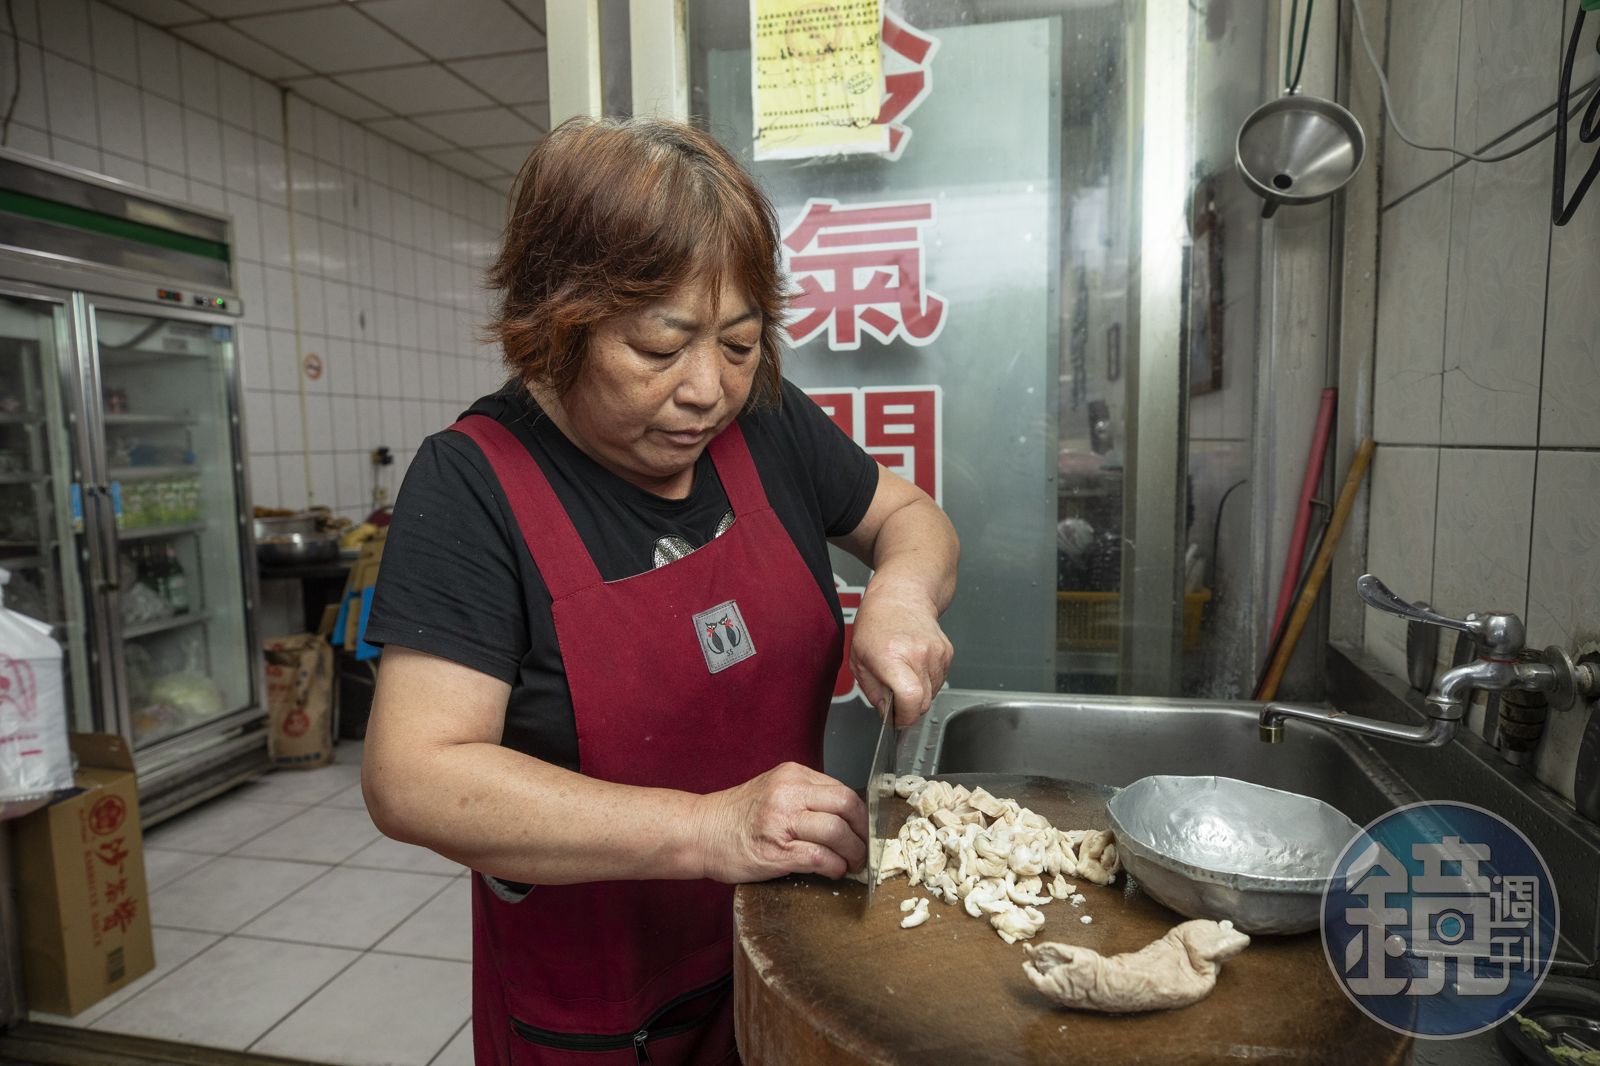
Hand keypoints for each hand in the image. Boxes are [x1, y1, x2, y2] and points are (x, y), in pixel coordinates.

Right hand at [693, 762, 866, 882]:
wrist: (699, 832)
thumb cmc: (736, 816)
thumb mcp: (773, 790)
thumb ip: (805, 796)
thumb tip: (844, 817)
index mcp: (792, 775)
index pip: (842, 790)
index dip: (860, 815)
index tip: (862, 830)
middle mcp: (789, 793)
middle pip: (847, 806)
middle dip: (862, 832)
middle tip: (862, 848)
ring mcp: (782, 822)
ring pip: (837, 832)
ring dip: (853, 853)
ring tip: (851, 864)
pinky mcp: (777, 851)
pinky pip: (820, 857)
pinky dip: (835, 867)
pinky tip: (834, 872)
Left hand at [850, 579, 953, 727]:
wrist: (901, 596)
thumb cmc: (876, 623)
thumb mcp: (859, 660)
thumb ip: (873, 692)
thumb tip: (887, 714)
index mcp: (892, 656)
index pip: (911, 699)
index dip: (905, 717)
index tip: (897, 719)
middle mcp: (918, 654)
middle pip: (923, 702)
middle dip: (909, 708)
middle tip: (894, 696)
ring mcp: (936, 653)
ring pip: (933, 693)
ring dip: (918, 693)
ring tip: (902, 672)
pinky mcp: (947, 653)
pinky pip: (939, 680)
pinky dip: (927, 680)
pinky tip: (914, 664)